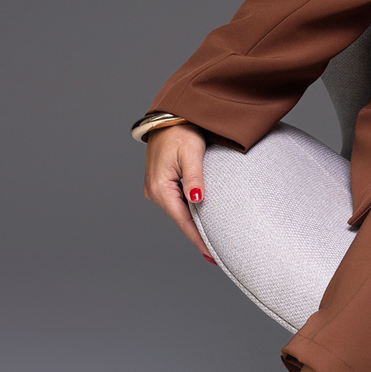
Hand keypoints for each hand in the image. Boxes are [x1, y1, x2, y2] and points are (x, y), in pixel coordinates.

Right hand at [143, 122, 212, 258]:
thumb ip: (194, 178)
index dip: (198, 239)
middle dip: (197, 236)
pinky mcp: (160, 184)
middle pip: (180, 220)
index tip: (211, 255)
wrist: (168, 117)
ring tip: (211, 242)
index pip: (183, 221)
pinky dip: (189, 213)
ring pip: (179, 213)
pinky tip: (200, 221)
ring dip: (193, 225)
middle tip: (216, 255)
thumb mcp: (191, 153)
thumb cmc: (181, 131)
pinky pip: (177, 204)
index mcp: (160, 188)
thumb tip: (197, 200)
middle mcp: (154, 192)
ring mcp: (155, 189)